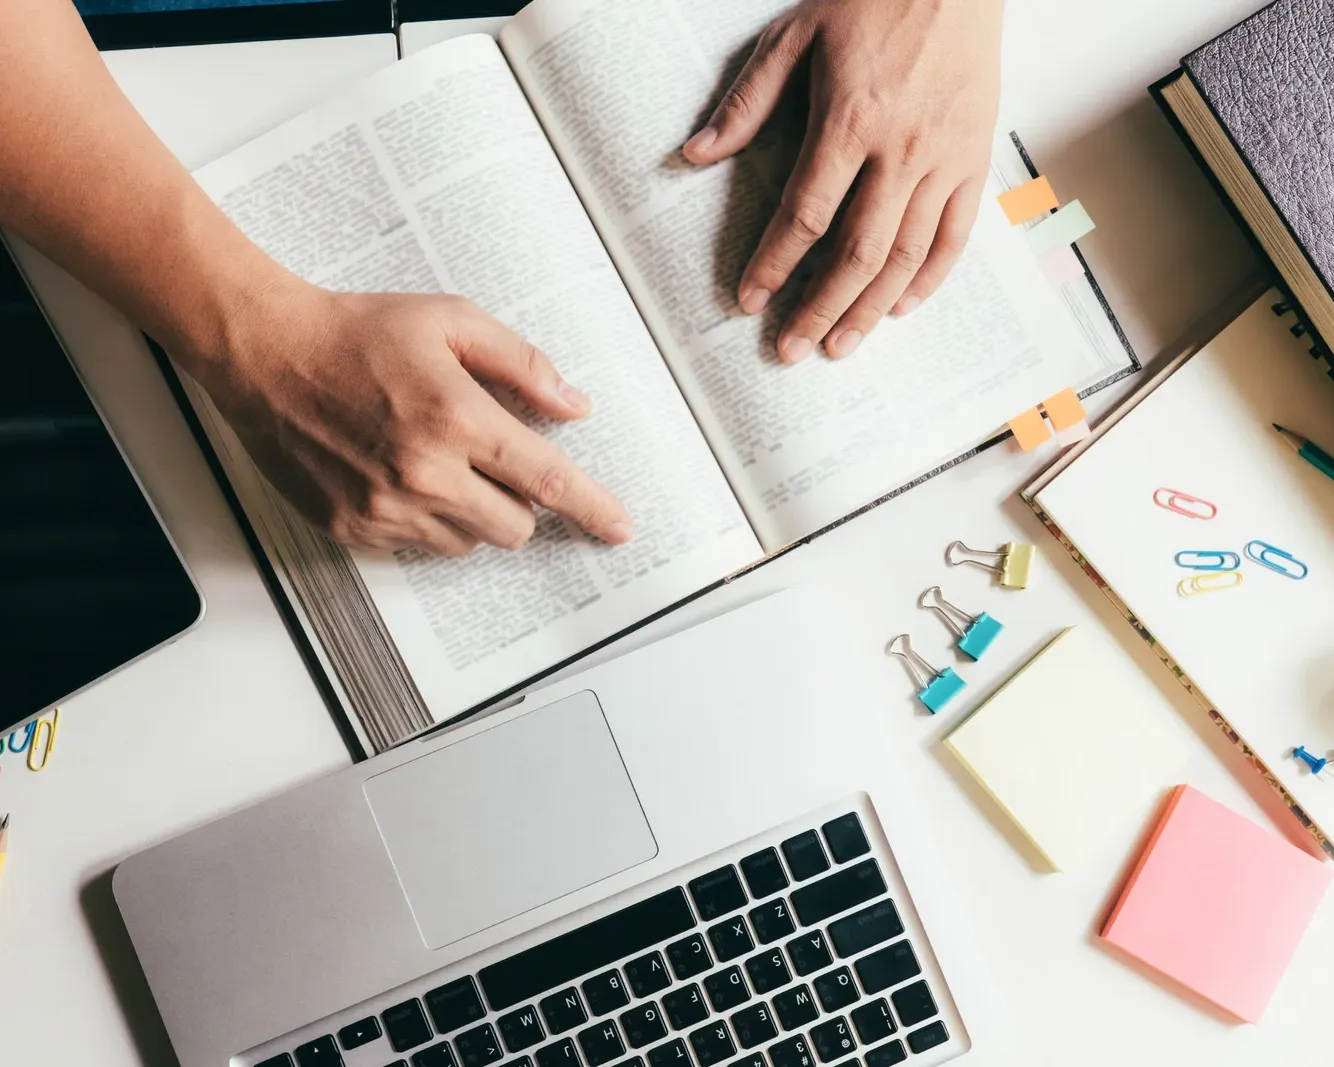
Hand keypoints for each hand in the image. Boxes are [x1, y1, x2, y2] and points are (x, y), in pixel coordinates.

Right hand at [194, 282, 632, 555]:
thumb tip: (574, 406)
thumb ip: (522, 365)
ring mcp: (385, 507)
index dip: (592, 508)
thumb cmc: (356, 332)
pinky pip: (418, 547)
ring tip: (433, 459)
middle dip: (518, 501)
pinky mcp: (351, 528)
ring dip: (470, 512)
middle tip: (489, 460)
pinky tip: (397, 474)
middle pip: (514, 527)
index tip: (619, 529)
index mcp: (456, 418)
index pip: (547, 480)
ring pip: (468, 543)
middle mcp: (423, 472)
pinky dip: (425, 521)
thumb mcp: (452, 321)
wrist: (264, 353)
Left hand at [683, 0, 1002, 361]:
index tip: (749, 300)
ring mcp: (944, 159)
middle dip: (819, 309)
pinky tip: (902, 307)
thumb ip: (748, 101)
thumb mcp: (796, 34)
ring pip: (905, 256)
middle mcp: (901, 150)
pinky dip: (929, 278)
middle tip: (790, 349)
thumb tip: (696, 153)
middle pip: (856, 253)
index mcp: (850, 120)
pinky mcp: (975, 158)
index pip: (805, 215)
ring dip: (870, 309)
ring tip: (840, 345)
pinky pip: (955, 235)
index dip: (774, 264)